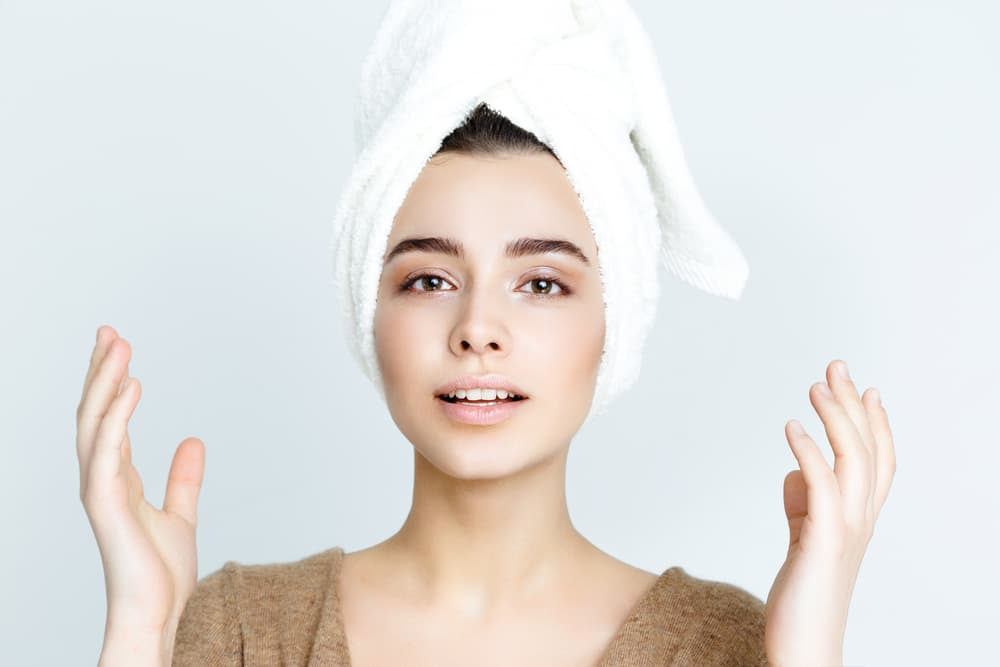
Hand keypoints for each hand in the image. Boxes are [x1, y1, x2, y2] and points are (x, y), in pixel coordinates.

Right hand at [77, 325, 205, 640]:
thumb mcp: (180, 513)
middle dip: (99, 370)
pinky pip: (108, 450)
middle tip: (110, 331)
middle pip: (94, 413)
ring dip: (104, 382)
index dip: (109, 382)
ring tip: (119, 345)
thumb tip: (193, 440)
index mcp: (117, 478)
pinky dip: (118, 415)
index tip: (118, 346)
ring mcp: (100, 489)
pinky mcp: (105, 503)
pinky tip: (131, 386)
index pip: (108, 418)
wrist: (159, 612)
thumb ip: (183, 478)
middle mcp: (102, 478)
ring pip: (95, 423)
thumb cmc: (160, 573)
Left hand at [764, 360, 895, 666]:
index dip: (875, 422)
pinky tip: (791, 428)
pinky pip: (820, 488)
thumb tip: (795, 471)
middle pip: (868, 449)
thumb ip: (804, 504)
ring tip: (816, 384)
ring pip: (852, 461)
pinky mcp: (821, 543)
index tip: (862, 386)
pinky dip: (808, 452)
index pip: (878, 460)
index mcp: (858, 517)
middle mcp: (860, 520)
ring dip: (834, 418)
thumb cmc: (804, 594)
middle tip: (836, 365)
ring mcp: (844, 530)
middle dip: (852, 404)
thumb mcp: (805, 538)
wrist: (805, 646)